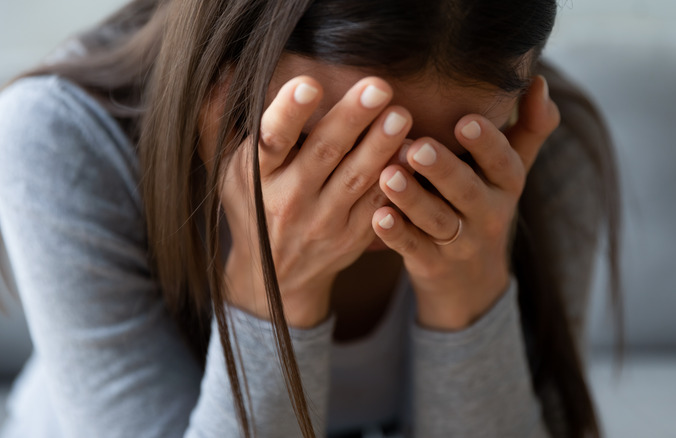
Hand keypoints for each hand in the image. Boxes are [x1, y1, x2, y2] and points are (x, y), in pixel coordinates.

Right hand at [199, 75, 410, 326]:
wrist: (274, 276)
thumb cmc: (252, 206)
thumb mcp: (226, 169)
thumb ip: (219, 120)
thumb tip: (222, 70)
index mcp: (257, 175)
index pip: (272, 141)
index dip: (289, 113)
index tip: (310, 84)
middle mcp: (289, 199)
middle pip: (324, 154)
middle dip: (351, 119)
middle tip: (377, 88)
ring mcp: (324, 221)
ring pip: (356, 179)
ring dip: (381, 146)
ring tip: (401, 115)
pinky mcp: (352, 235)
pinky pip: (377, 204)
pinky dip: (395, 179)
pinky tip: (411, 153)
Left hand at [371, 76, 559, 329]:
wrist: (473, 282)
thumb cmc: (486, 204)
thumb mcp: (511, 171)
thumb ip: (529, 126)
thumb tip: (538, 80)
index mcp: (507, 185)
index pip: (503, 162)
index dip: (486, 143)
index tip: (465, 120)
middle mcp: (488, 214)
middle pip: (466, 191)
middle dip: (443, 169)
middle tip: (417, 147)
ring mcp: (459, 243)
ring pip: (436, 220)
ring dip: (412, 198)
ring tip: (388, 175)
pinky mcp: (431, 265)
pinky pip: (414, 249)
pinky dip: (396, 235)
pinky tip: (377, 217)